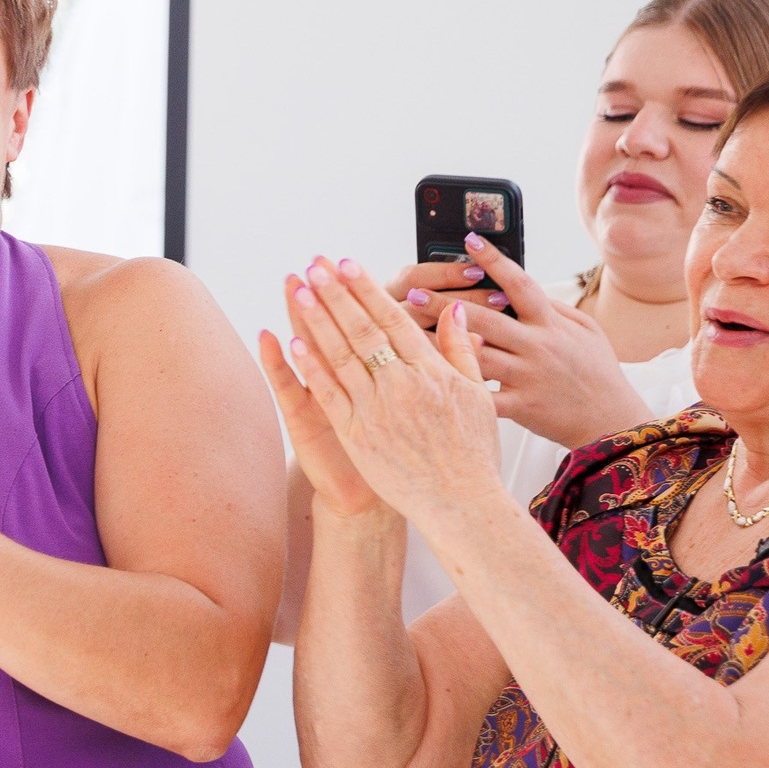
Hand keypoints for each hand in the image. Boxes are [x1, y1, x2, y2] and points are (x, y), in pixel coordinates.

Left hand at [271, 257, 503, 530]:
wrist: (460, 503)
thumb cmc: (472, 453)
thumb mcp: (477, 396)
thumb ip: (461, 351)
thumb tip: (453, 312)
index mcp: (431, 371)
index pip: (394, 319)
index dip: (368, 290)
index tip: (348, 264)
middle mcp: (402, 385)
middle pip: (362, 329)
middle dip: (336, 294)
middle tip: (314, 265)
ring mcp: (376, 409)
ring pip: (340, 354)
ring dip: (315, 320)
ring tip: (296, 290)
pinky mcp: (356, 435)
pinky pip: (328, 393)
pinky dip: (310, 366)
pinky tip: (291, 342)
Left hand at [421, 235, 647, 449]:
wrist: (612, 419)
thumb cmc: (596, 372)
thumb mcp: (585, 331)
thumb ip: (552, 309)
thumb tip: (519, 288)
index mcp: (552, 323)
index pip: (520, 283)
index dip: (494, 259)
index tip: (470, 239)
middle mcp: (539, 344)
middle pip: (485, 318)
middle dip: (446, 304)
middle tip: (413, 293)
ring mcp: (529, 375)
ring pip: (476, 355)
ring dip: (440, 344)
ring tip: (407, 334)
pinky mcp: (523, 405)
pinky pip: (483, 397)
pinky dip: (456, 389)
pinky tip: (427, 380)